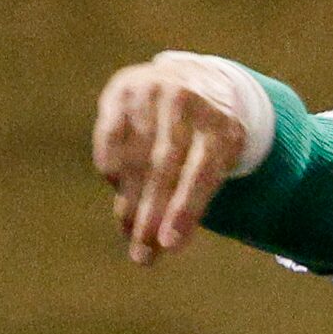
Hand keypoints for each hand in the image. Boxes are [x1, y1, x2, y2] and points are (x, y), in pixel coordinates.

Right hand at [91, 53, 251, 263]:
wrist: (190, 79)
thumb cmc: (204, 138)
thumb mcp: (217, 163)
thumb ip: (195, 201)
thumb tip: (163, 246)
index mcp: (222, 123)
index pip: (203, 171)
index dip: (186, 210)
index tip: (169, 245)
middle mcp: (188, 101)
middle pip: (165, 166)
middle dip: (151, 214)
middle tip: (142, 254)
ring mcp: (153, 91)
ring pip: (135, 154)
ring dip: (129, 199)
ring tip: (128, 231)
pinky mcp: (122, 89)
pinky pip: (110, 136)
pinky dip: (111, 167)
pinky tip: (118, 189)